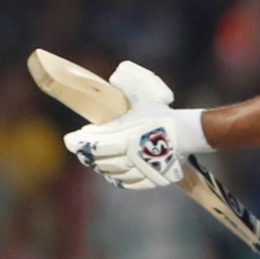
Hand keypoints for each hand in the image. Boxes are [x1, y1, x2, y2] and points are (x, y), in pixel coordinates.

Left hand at [62, 61, 211, 189]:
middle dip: (87, 154)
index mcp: (125, 137)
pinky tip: (113, 173)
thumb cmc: (164, 115)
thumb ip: (125, 94)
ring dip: (101, 167)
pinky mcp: (151, 179)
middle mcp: (130, 156)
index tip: (71, 138)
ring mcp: (141, 170)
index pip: (93, 144)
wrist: (188, 133)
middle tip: (83, 149)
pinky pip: (127, 183)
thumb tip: (115, 75)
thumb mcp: (142, 102)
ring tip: (97, 160)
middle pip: (99, 160)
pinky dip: (117, 179)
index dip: (78, 142)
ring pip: (111, 173)